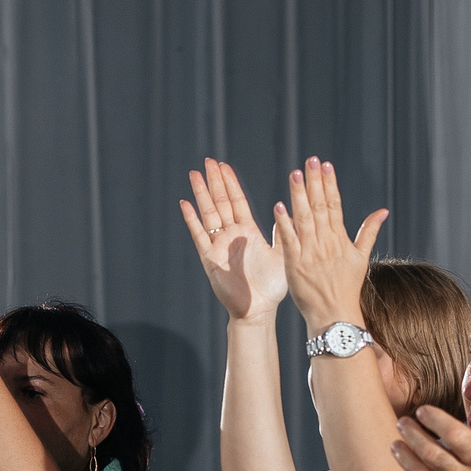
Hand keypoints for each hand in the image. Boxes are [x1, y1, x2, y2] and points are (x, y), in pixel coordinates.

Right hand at [179, 160, 287, 323]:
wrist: (258, 309)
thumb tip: (285, 211)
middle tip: (208, 160)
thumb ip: (281, 232)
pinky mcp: (210, 258)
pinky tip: (185, 204)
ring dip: (202, 194)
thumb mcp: (281, 254)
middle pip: (221, 202)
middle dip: (215, 182)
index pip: (238, 201)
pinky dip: (192, 220)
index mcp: (248, 232)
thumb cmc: (272, 286)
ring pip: (208, 214)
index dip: (231, 183)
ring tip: (195, 174)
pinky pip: (199, 236)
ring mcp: (219, 245)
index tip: (224, 166)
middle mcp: (231, 235)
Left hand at [269, 157, 386, 331]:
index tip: (326, 165)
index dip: (330, 184)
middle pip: (320, 207)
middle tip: (310, 160)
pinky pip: (290, 241)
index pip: (335, 205)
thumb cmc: (347, 287)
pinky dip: (285, 224)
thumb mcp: (361, 258)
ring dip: (299, 196)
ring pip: (305, 219)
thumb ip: (368, 232)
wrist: (335, 315)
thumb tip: (383, 211)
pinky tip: (279, 206)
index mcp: (340, 239)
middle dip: (315, 182)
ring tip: (294, 174)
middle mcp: (326, 243)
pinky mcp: (296, 265)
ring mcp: (311, 253)